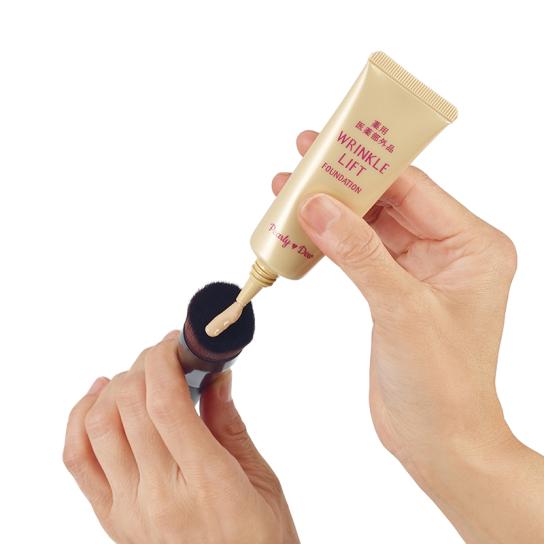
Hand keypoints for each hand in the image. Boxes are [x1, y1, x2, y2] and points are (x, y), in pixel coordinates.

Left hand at [63, 331, 298, 543]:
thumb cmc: (260, 540)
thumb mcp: (261, 479)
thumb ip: (230, 423)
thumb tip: (215, 376)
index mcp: (208, 483)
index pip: (165, 403)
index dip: (163, 360)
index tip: (174, 343)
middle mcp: (160, 496)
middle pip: (130, 406)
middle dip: (144, 365)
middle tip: (166, 355)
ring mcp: (130, 510)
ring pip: (99, 426)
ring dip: (116, 386)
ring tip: (140, 375)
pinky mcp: (112, 519)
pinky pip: (78, 459)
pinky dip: (81, 418)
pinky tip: (101, 396)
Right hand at [273, 131, 543, 542]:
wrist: (438, 440)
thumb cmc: (441, 385)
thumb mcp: (401, 310)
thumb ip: (358, 253)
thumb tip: (317, 205)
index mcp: (472, 245)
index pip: (413, 187)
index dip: (367, 163)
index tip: (327, 142)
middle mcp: (449, 250)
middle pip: (388, 200)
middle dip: (343, 183)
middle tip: (301, 158)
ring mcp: (420, 268)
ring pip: (369, 224)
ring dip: (331, 211)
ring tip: (289, 191)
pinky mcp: (395, 288)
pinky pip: (359, 252)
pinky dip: (330, 242)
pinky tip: (302, 231)